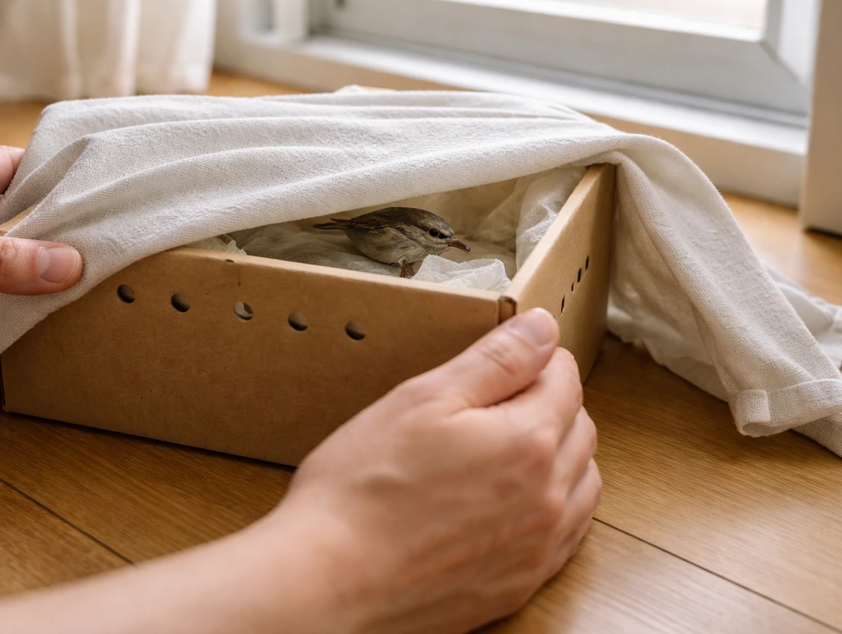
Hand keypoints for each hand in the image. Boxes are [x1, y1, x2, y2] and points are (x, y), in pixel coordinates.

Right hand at [276, 308, 599, 632]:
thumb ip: (494, 362)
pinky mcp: (518, 586)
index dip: (538, 357)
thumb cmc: (364, 488)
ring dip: (563, 454)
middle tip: (504, 395)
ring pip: (582, 485)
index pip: (564, 380)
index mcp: (529, 442)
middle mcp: (548, 498)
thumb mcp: (423, 400)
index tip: (512, 355)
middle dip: (553, 401)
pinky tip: (515, 500)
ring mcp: (536, 548)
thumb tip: (543, 328)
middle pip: (580, 430)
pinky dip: (555, 506)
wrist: (331, 583)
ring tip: (513, 444)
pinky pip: (566, 536)